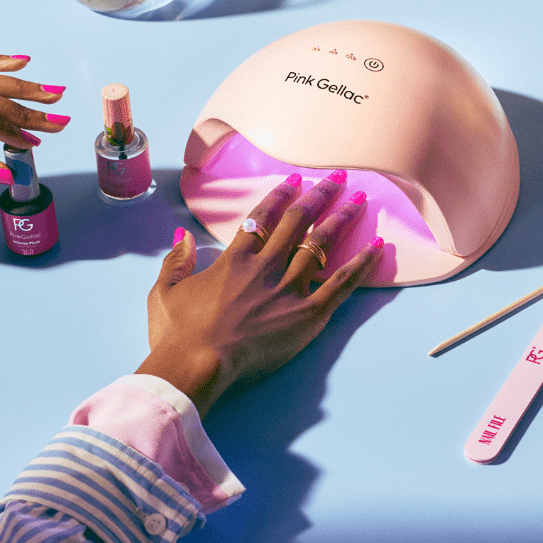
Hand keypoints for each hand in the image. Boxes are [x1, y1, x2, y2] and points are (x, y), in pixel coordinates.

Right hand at [139, 171, 382, 416]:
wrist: (195, 364)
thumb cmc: (177, 333)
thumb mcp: (164, 291)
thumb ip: (176, 261)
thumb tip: (183, 236)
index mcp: (234, 259)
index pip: (262, 218)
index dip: (280, 196)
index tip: (294, 180)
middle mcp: (266, 266)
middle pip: (298, 222)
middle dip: (320, 196)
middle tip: (338, 178)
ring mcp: (288, 289)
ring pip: (321, 244)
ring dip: (342, 219)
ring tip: (360, 200)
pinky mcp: (307, 315)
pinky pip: (341, 284)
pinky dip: (361, 265)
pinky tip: (378, 248)